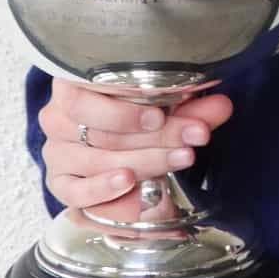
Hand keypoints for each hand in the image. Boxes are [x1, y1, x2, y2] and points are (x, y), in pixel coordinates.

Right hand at [37, 79, 234, 223]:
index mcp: (74, 86)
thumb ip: (190, 111)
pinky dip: (103, 189)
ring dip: (142, 162)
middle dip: (154, 138)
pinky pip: (75, 191)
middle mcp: (57, 117)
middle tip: (191, 139)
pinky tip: (127, 181)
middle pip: (101, 133)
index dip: (124, 110)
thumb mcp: (167, 111)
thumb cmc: (138, 121)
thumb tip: (221, 106)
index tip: (160, 117)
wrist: (123, 153)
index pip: (86, 97)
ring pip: (96, 160)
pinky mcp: (61, 184)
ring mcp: (57, 153)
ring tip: (178, 159)